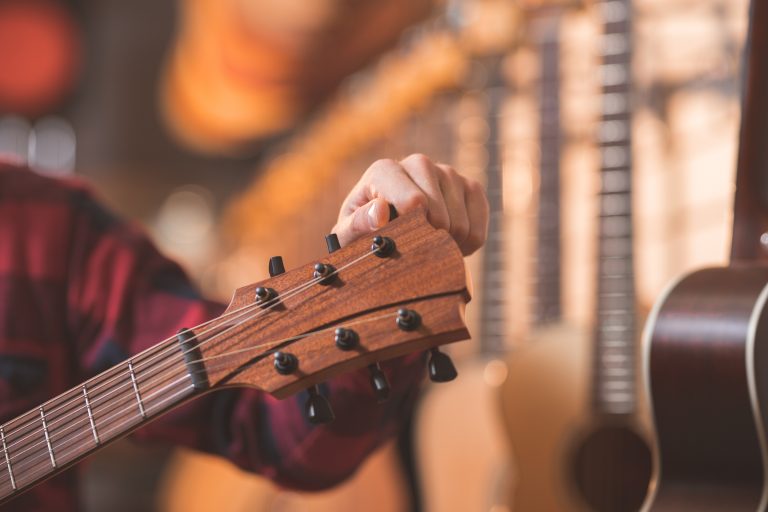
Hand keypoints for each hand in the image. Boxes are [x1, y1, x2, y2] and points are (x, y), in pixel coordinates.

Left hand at [333, 154, 488, 255]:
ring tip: (429, 246)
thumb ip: (358, 224)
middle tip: (414, 250)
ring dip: (448, 244)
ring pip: (461, 221)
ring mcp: (447, 172)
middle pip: (439, 213)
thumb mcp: (348, 235)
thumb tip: (381, 211)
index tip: (403, 242)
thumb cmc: (363, 233)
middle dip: (430, 240)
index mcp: (385, 170)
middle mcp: (418, 163)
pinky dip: (469, 241)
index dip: (414, 231)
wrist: (388, 231)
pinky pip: (480, 221)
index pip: (413, 201)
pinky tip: (450, 242)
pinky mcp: (470, 186)